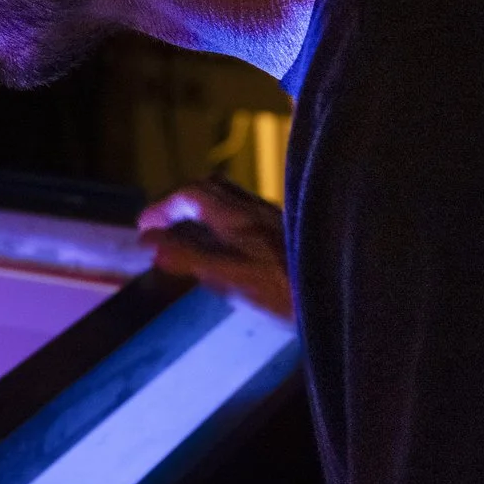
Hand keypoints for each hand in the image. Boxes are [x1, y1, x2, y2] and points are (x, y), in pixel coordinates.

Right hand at [137, 176, 290, 315]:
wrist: (340, 296)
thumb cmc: (284, 291)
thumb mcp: (227, 278)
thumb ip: (187, 258)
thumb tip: (150, 243)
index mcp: (237, 217)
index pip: (191, 194)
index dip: (163, 206)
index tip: (143, 226)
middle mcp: (255, 210)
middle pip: (211, 188)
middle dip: (181, 200)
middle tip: (163, 222)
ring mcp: (274, 220)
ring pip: (232, 199)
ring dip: (204, 208)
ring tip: (190, 231)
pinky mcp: (287, 233)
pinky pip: (247, 214)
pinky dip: (224, 220)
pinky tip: (228, 245)